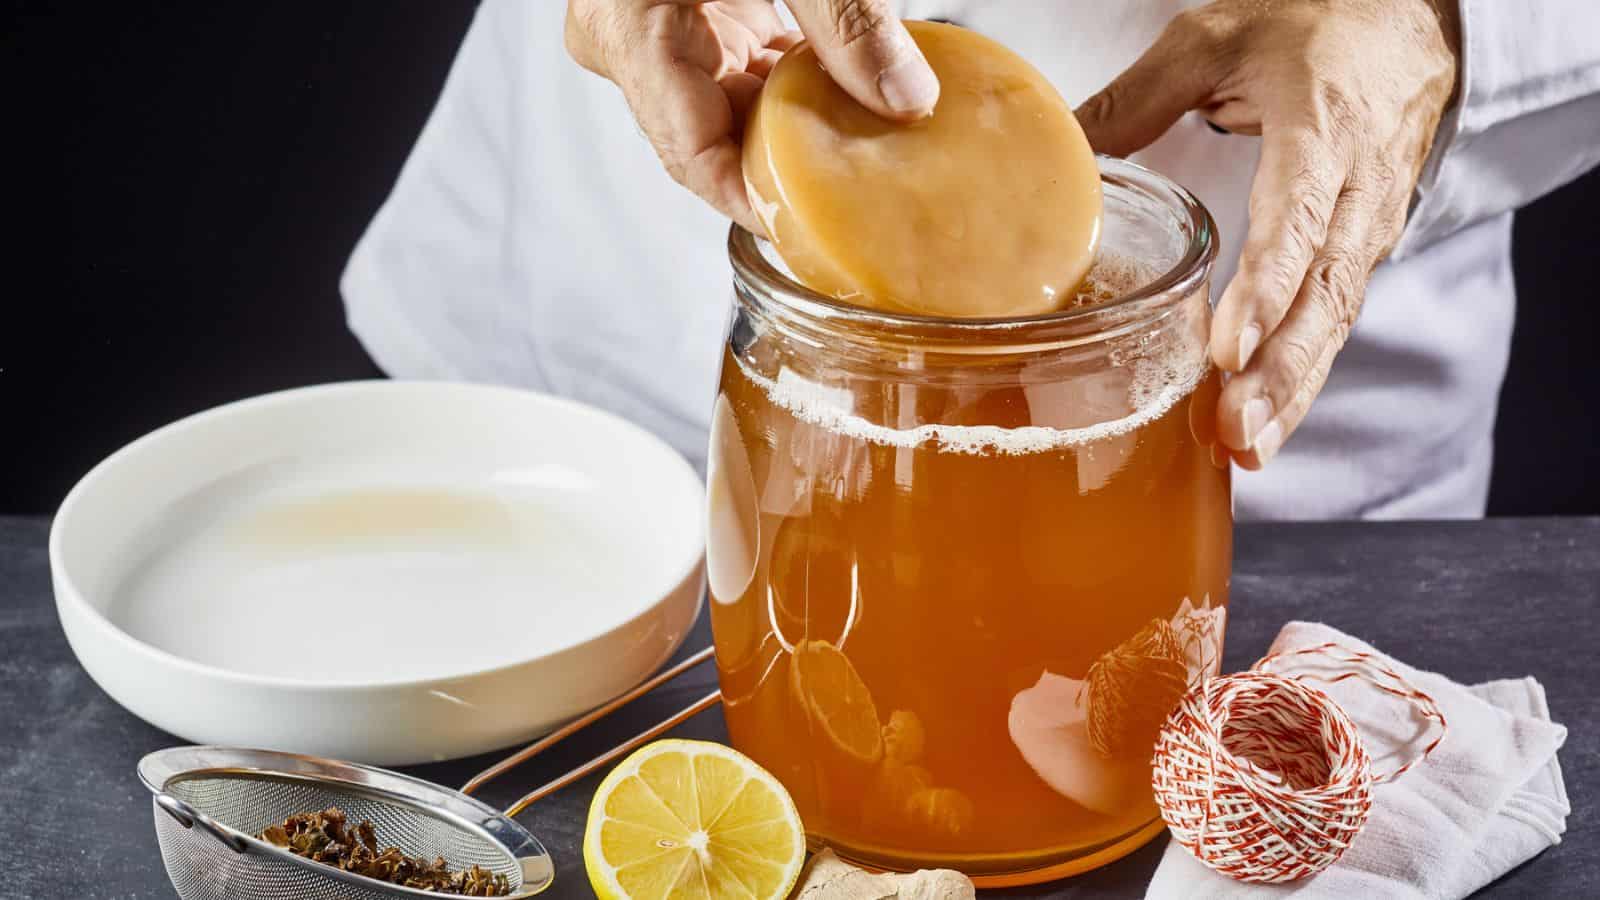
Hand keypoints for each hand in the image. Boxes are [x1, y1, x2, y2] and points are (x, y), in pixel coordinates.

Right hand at [564, 0, 939, 232]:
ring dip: (794, 119)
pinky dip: (784, 79)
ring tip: (866, 141)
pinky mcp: (672, 6)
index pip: (694, 160)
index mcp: (631, 33)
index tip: (827, 232)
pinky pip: (728, 65)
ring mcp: (645, 25)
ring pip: (723, 105)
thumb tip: (907, 100)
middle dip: (791, 160)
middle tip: (868, 190)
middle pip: (713, 137)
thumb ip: (846, 23)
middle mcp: (624, 41)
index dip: (762, 203)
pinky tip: (839, 87)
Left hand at [1076, 0, 1460, 467]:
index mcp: (1322, 131)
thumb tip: (1064, 151)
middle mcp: (1356, 191)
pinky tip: (1261, 428)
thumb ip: (1141, 95)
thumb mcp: (1219, 37)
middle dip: (1278, 372)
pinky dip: (1299, 378)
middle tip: (1232, 432)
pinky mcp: (1359, 252)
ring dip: (1290, 392)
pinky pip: (1331, 322)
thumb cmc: (1315, 27)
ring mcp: (1366, 227)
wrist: (1412, 22)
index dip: (1265, 290)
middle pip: (1323, 296)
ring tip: (1243, 451)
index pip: (1297, 222)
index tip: (1227, 350)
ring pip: (1333, 322)